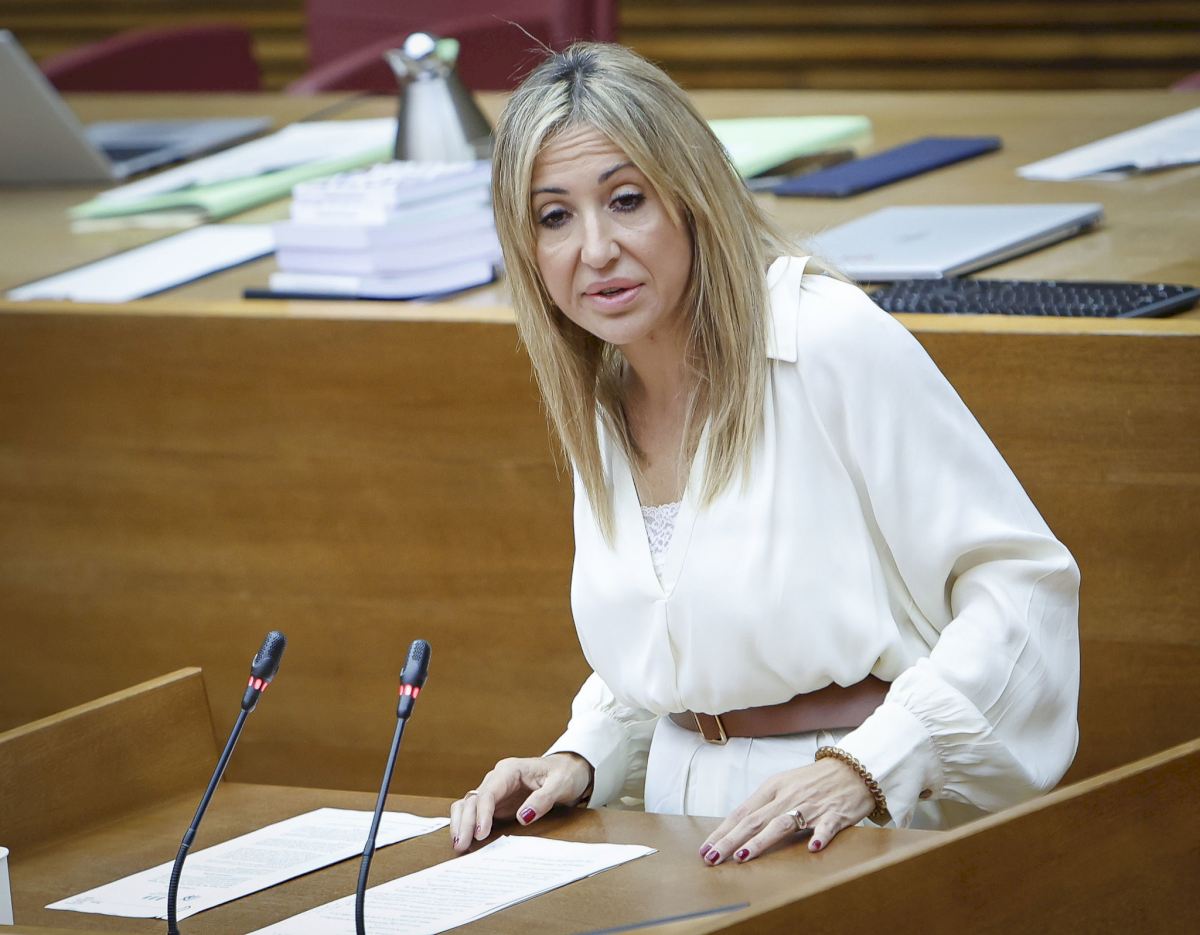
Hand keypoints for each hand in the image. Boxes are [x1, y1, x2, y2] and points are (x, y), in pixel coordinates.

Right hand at [449, 752, 592, 853]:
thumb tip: (523, 817)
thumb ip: (543, 799)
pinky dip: (466, 824)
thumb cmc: (565, 774)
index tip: (481, 833)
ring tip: (458, 845)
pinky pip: (475, 812)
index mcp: (510, 770)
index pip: (488, 792)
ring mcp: (495, 792)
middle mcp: (497, 779)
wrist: (569, 770)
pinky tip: (465, 839)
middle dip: (465, 822)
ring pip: (468, 805)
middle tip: (461, 845)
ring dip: (460, 823)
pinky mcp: (496, 804)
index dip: (482, 813)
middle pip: (473, 799)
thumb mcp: (560, 784)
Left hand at [699, 758, 873, 864]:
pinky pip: (826, 827)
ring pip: (781, 824)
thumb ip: (765, 805)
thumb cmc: (815, 780)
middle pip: (753, 820)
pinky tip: (812, 849)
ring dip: (760, 841)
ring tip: (743, 856)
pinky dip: (819, 837)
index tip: (705, 849)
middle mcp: (788, 796)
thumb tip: (739, 827)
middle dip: (730, 841)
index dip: (722, 831)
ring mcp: (811, 805)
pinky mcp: (835, 814)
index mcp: (773, 788)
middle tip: (712, 858)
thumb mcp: (785, 785)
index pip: (741, 812)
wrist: (853, 768)